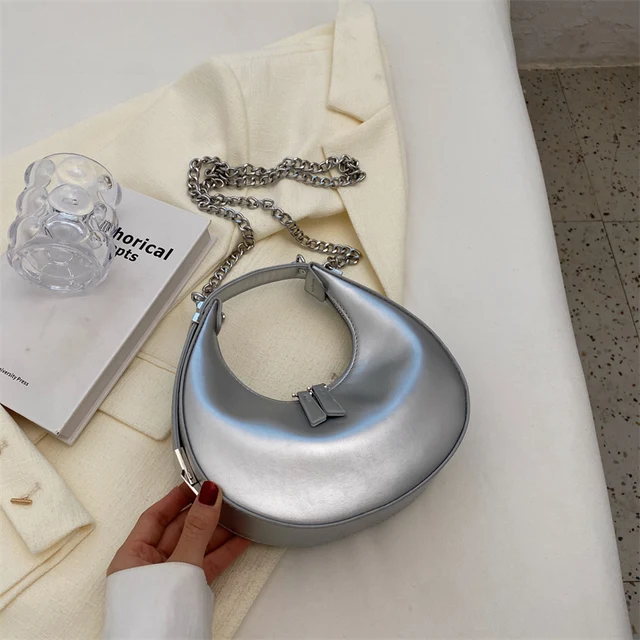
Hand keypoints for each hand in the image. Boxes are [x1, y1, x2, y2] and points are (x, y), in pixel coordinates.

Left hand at [107, 482, 249, 583]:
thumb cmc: (154, 620)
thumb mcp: (179, 565)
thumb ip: (197, 529)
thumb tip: (208, 494)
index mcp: (132, 556)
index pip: (156, 515)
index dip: (177, 497)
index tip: (198, 480)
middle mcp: (149, 567)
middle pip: (179, 530)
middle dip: (204, 513)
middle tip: (225, 495)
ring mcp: (169, 581)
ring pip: (196, 547)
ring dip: (219, 532)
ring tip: (239, 514)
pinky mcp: (187, 594)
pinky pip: (207, 565)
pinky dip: (225, 552)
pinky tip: (242, 539)